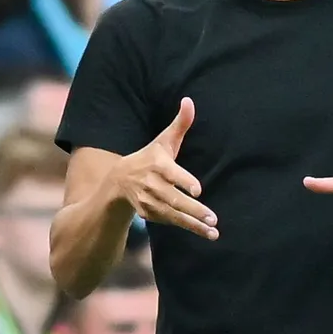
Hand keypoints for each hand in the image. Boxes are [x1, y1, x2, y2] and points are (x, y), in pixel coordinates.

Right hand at [110, 98, 217, 240]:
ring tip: (213, 230)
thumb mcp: (163, 140)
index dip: (184, 181)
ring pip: (174, 214)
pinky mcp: (151, 214)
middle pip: (174, 199)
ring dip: (194, 224)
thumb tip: (189, 100)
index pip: (171, 173)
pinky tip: (206, 233)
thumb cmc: (150, 156)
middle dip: (194, 209)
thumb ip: (180, 123)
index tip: (198, 189)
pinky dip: (188, 228)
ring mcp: (150, 202)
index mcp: (157, 164)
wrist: (119, 181)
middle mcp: (152, 185)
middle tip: (213, 218)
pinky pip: (172, 222)